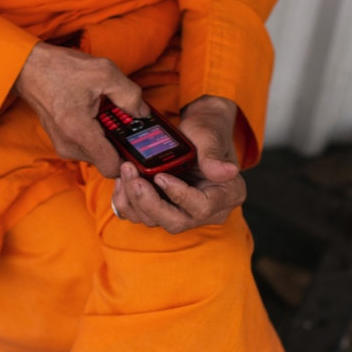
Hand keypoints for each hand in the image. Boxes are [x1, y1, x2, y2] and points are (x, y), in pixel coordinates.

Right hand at [15, 42, 149, 177]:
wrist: (28, 68)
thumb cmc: (61, 69)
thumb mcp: (104, 73)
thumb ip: (130, 95)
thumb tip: (144, 114)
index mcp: (79, 133)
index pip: (113, 168)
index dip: (132, 159)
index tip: (143, 145)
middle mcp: (69, 146)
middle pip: (109, 161)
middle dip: (123, 144)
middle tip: (131, 122)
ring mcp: (64, 146)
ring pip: (99, 154)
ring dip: (111, 138)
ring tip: (113, 114)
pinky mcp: (62, 142)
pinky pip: (89, 147)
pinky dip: (99, 135)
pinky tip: (101, 115)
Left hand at [111, 95, 246, 233]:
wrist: (194, 130)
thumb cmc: (206, 129)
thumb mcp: (210, 135)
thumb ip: (214, 155)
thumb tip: (228, 172)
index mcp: (228, 194)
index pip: (202, 207)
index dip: (179, 195)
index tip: (161, 176)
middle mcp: (208, 210)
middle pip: (175, 222)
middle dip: (149, 203)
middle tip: (134, 179)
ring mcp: (184, 212)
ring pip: (154, 220)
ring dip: (133, 199)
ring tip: (126, 170)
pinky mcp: (165, 209)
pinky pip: (141, 215)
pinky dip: (127, 201)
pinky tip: (123, 180)